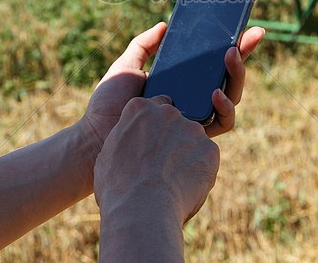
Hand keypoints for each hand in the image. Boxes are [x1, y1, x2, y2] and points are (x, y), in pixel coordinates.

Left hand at [79, 24, 264, 152]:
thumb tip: (165, 25)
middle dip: (242, 56)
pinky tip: (216, 93)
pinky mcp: (195, 136)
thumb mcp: (126, 67)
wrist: (98, 136)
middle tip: (246, 37)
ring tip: (231, 56)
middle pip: (226, 78)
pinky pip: (222, 122)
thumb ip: (143, 45)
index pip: (209, 63)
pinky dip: (225, 106)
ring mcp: (194, 117)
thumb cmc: (108, 105)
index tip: (245, 27)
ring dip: (237, 76)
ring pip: (230, 97)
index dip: (231, 46)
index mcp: (178, 82)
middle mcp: (190, 99)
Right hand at [94, 96, 219, 225]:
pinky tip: (185, 187)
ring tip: (172, 181)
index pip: (153, 107)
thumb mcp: (107, 155)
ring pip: (192, 139)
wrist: (141, 210)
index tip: (150, 144)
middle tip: (161, 165)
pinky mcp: (210, 149)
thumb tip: (130, 146)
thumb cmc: (117, 187)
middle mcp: (167, 113)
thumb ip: (125, 140)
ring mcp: (191, 129)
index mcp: (139, 109)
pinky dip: (200, 170)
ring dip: (186, 154)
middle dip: (171, 139)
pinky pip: (206, 157)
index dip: (152, 127)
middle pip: (175, 121)